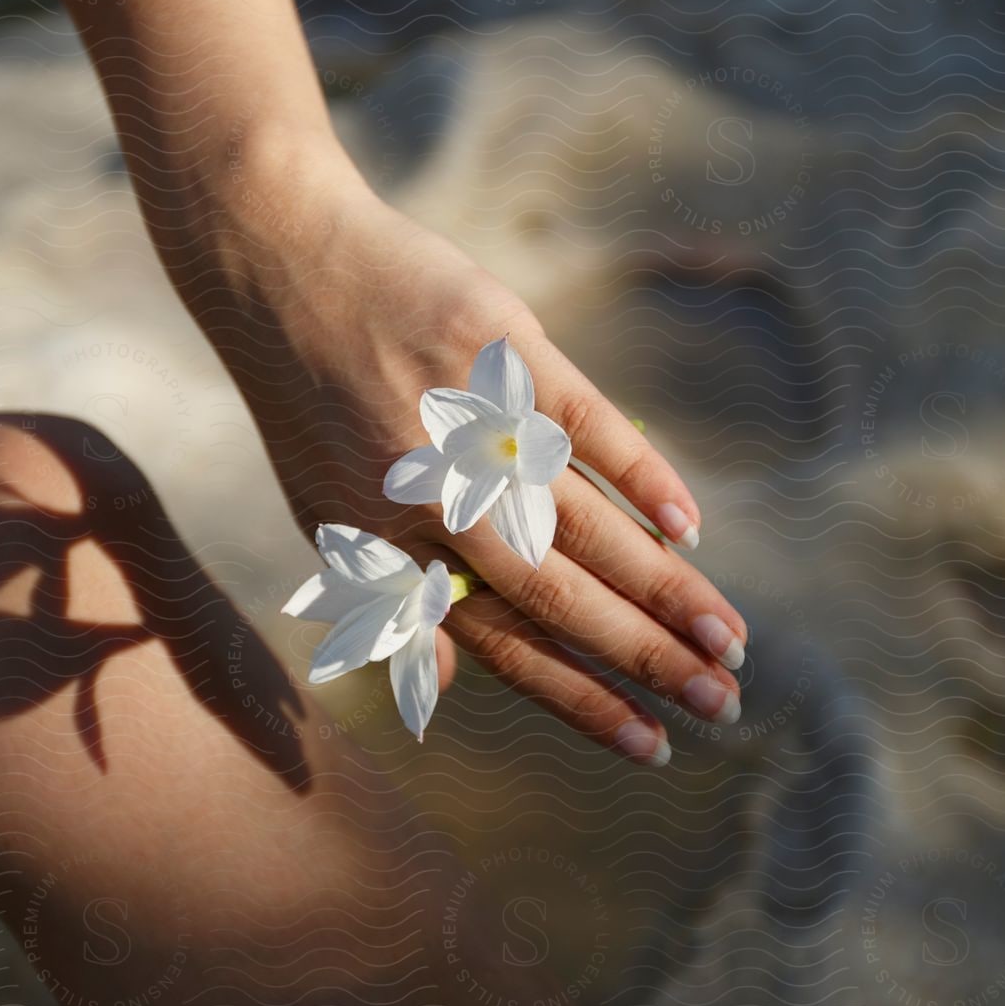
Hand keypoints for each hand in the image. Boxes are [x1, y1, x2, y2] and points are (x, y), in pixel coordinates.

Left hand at [210, 144, 746, 762]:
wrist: (278, 261)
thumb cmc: (309, 399)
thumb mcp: (325, 511)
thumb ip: (392, 594)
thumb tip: (448, 683)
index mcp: (391, 544)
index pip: (504, 645)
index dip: (581, 699)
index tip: (650, 744)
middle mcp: (431, 492)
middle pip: (560, 595)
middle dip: (647, 658)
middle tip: (722, 705)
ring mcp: (472, 419)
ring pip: (588, 524)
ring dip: (666, 589)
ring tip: (727, 640)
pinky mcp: (504, 349)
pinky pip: (590, 425)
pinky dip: (645, 478)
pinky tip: (690, 529)